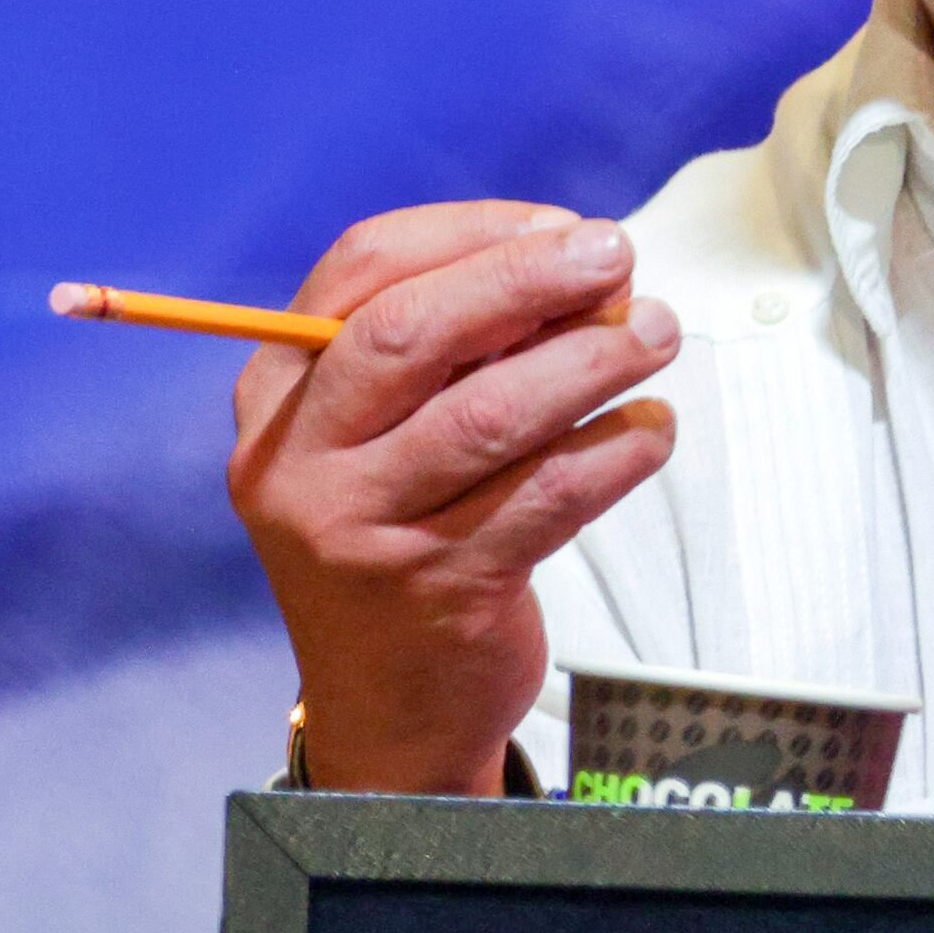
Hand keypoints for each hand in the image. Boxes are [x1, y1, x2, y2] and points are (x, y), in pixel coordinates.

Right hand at [225, 202, 681, 795]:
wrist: (390, 707)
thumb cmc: (404, 530)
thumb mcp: (388, 433)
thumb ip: (457, 350)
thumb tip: (577, 263)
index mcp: (278, 394)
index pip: (361, 270)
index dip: (471, 232)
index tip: (561, 225)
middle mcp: (302, 460)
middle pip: (413, 334)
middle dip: (526, 280)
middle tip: (617, 258)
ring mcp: (363, 532)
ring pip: (489, 417)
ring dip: (590, 361)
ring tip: (655, 336)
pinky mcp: (442, 590)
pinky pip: (548, 496)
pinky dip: (616, 452)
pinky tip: (652, 431)